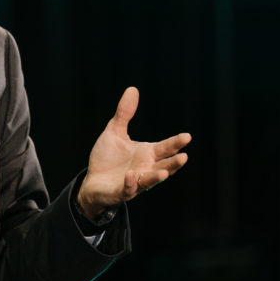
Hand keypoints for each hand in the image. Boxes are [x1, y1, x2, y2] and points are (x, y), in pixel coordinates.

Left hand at [77, 87, 189, 218]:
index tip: (187, 136)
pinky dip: (130, 183)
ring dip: (156, 177)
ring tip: (164, 173)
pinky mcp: (121, 191)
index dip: (176, 143)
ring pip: (149, 180)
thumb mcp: (115, 132)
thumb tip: (132, 89)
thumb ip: (124, 113)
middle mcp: (145, 168)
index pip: (165, 148)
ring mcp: (135, 182)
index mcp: (147, 154)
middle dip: (173, 163)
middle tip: (184, 157)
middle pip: (164, 166)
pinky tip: (131, 175)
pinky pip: (128, 189)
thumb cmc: (107, 158)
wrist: (92, 181)